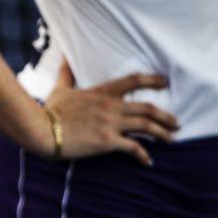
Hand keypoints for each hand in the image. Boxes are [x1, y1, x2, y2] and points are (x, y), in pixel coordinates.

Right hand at [38, 63, 178, 165]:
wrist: (42, 129)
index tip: (165, 82)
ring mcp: (110, 124)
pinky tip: (148, 161)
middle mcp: (111, 106)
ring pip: (146, 126)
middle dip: (165, 116)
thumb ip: (66, 74)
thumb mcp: (60, 89)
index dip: (152, 80)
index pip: (133, 81)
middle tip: (176, 123)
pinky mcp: (107, 141)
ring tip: (171, 139)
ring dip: (162, 133)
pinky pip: (133, 147)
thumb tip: (63, 56)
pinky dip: (144, 155)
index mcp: (102, 92)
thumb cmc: (50, 110)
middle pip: (147, 107)